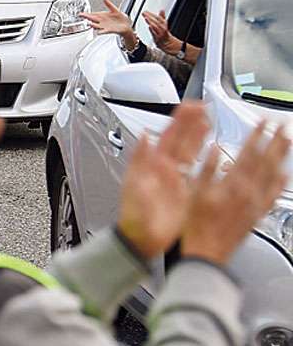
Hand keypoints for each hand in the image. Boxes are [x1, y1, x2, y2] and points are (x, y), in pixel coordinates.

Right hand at [81, 0, 136, 49]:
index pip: (93, 14)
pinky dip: (101, 32)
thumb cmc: (120, 18)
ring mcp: (105, 26)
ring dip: (93, 25)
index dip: (86, 14)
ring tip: (89, 23)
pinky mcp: (110, 30)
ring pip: (97, 26)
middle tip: (81, 15)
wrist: (126, 26)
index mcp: (102, 16)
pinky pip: (104, 31)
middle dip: (87, 17)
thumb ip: (109, 4)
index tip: (81, 13)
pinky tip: (98, 32)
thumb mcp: (115, 9)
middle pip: (93, 19)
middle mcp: (102, 22)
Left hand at [116, 102, 210, 259]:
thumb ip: (140, 159)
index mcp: (151, 164)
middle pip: (180, 140)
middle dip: (191, 123)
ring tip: (206, 122)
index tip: (190, 107)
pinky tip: (212, 153)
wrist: (140, 238)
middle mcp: (164, 169)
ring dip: (197, 137)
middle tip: (202, 108)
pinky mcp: (185, 192)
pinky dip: (205, 161)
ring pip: (189, 152)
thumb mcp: (134, 185)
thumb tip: (144, 137)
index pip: (168, 136)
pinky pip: (197, 172)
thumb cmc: (133, 214)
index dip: (180, 120)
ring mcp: (176, 180)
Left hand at [142, 10, 181, 53]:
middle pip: (156, 21)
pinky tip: (149, 26)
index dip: (152, 14)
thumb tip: (162, 10)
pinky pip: (156, 34)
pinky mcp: (158, 39)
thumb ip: (162, 17)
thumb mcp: (164, 25)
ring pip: (156, 27)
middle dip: (150, 17)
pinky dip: (152, 30)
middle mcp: (162, 28)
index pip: (158, 18)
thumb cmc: (165, 34)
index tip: (146, 11)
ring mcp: (160, 33)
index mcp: (163, 24)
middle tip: (144, 13)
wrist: (168, 44)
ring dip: (151, 22)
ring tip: (146, 18)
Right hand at [181, 123, 289, 264]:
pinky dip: (280, 183)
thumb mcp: (193, 193)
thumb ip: (206, 170)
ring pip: (273, 175)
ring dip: (281, 156)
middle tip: (282, 127)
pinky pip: (273, 195)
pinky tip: (284, 175)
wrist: (207, 253)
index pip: (248, 153)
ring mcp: (255, 203)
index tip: (262, 123)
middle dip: (274, 141)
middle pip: (265, 161)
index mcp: (232, 184)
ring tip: (287, 142)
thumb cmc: (196, 225)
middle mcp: (248, 192)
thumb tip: (216, 151)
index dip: (256, 136)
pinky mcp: (257, 214)